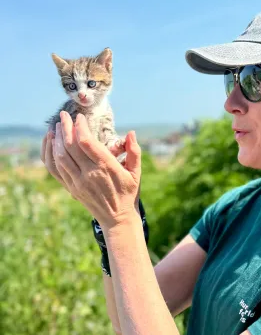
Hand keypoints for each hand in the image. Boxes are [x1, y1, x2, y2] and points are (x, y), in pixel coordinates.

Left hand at [45, 111, 141, 229]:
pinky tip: (52, 143)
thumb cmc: (128, 192)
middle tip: (64, 115)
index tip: (80, 117)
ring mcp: (78, 182)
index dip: (80, 126)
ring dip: (57, 139)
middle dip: (65, 127)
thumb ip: (134, 152)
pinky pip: (56, 169)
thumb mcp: (136, 172)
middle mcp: (90, 174)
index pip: (87, 142)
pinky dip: (51, 154)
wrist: (117, 219)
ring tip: (57, 126)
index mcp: (106, 167)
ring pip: (61, 156)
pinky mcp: (72, 188)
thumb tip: (131, 133)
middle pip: (71, 146)